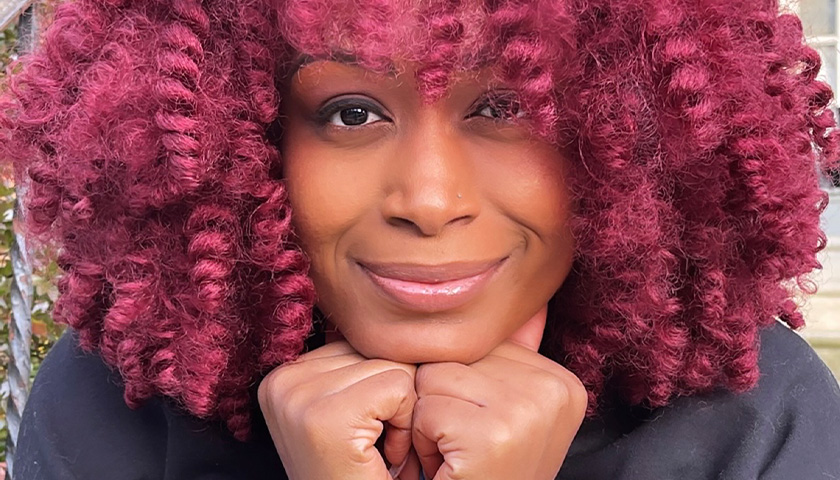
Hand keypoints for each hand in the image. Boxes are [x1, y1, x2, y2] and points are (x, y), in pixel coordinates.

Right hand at [258, 341, 418, 479]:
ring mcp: (296, 396)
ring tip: (375, 449)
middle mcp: (280, 379)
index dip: (378, 388)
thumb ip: (355, 363)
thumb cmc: (362, 471)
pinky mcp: (324, 416)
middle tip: (370, 445)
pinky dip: (404, 423)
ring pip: (392, 365)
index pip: (361, 342)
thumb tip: (385, 305)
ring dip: (400, 411)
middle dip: (390, 397)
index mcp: (282, 374)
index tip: (360, 433)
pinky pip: (399, 386)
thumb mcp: (350, 408)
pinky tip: (383, 454)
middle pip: (376, 349)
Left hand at [412, 308, 587, 479]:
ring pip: (433, 376)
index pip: (479, 342)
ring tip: (455, 454)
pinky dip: (421, 441)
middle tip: (464, 445)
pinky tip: (448, 467)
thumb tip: (527, 301)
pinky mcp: (495, 434)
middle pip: (455, 354)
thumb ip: (509, 355)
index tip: (482, 429)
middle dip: (442, 399)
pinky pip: (425, 408)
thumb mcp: (505, 410)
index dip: (461, 386)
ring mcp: (528, 410)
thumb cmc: (485, 472)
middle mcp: (554, 389)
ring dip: (427, 419)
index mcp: (561, 380)